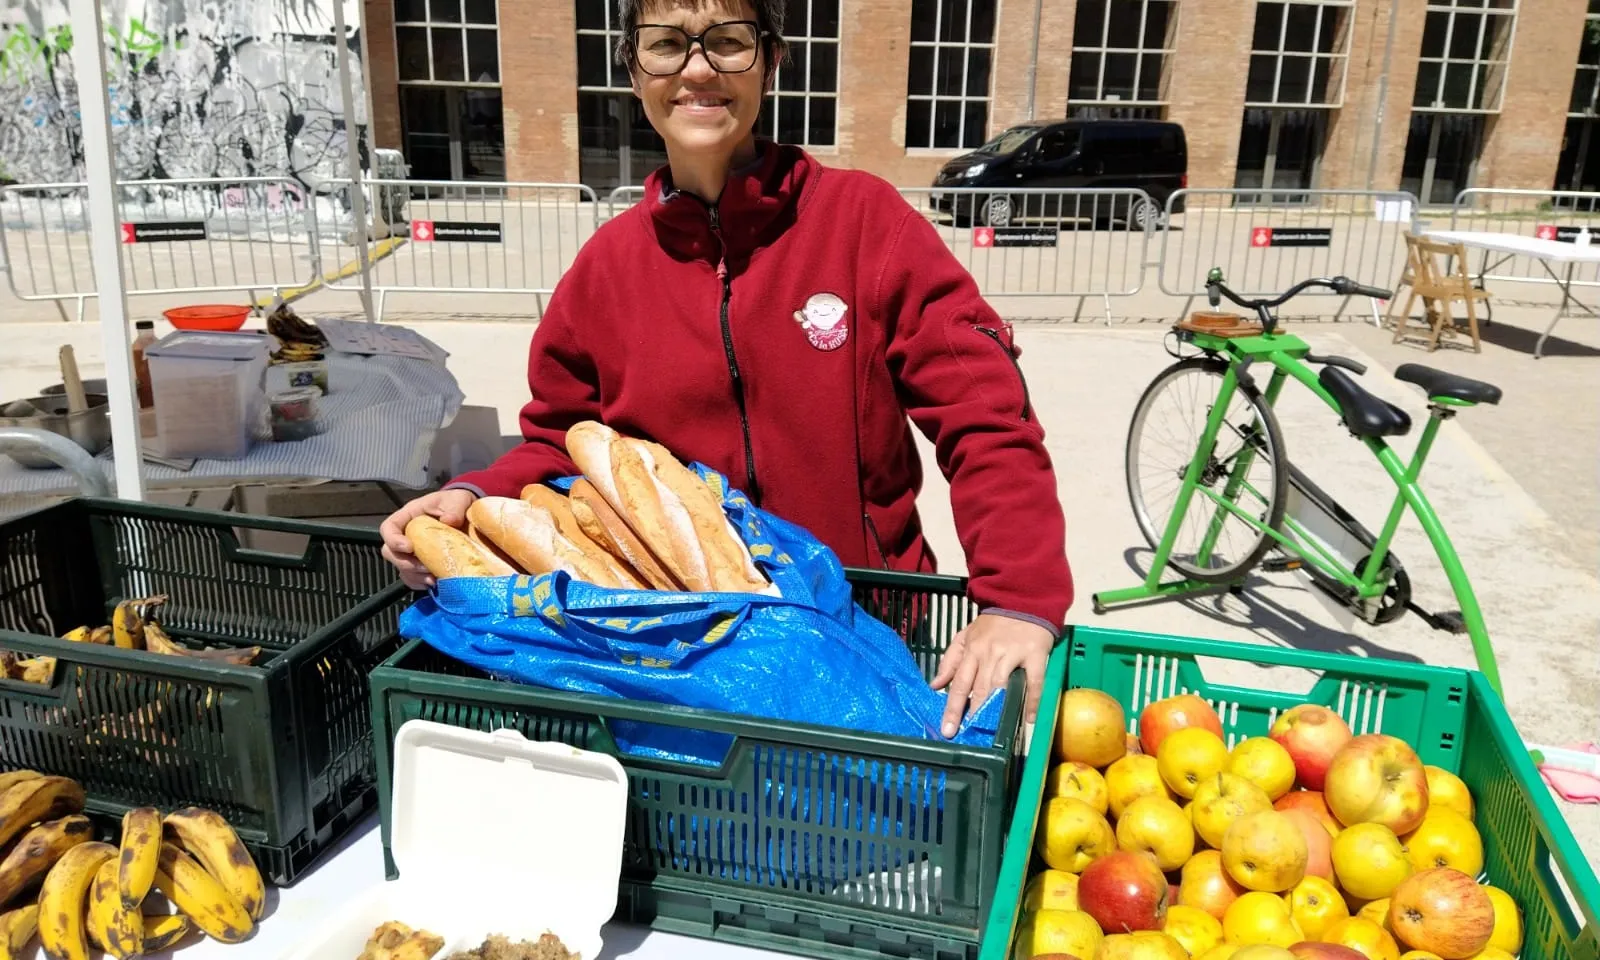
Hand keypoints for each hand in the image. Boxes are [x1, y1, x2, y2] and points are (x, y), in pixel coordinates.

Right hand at [379, 488, 478, 590]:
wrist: (468, 515)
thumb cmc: (457, 503)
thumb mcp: (458, 499)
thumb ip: (455, 508)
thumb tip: (450, 520)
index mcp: (409, 517)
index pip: (388, 528)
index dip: (393, 540)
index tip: (409, 547)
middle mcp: (406, 535)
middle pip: (390, 553)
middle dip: (405, 563)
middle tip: (425, 568)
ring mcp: (412, 552)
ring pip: (401, 568)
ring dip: (414, 576)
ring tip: (433, 579)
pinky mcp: (422, 564)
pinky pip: (413, 578)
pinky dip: (420, 583)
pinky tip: (435, 584)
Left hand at [931, 613, 1053, 738]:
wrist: (1022, 600)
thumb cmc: (993, 624)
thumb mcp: (966, 636)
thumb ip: (950, 660)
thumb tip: (935, 685)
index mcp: (972, 650)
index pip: (959, 682)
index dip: (952, 707)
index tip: (947, 729)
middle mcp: (990, 653)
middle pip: (978, 687)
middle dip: (971, 712)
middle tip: (966, 734)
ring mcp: (1012, 654)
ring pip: (1001, 684)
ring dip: (995, 707)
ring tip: (990, 730)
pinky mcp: (1035, 654)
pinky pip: (1034, 680)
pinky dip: (1032, 700)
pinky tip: (1028, 718)